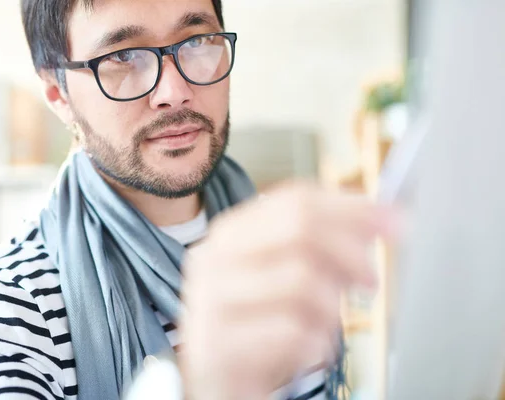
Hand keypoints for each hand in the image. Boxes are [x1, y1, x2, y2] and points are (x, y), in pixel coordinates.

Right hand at [178, 180, 397, 399]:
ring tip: (325, 326)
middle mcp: (214, 257)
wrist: (215, 381)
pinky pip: (293, 332)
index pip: (296, 199)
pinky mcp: (218, 343)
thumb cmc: (255, 325)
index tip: (393, 221)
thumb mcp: (284, 277)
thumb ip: (320, 246)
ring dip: (330, 310)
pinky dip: (315, 344)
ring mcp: (211, 299)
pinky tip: (308, 350)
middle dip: (350, 253)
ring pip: (302, 280)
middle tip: (370, 280)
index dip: (352, 208)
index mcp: (231, 232)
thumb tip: (381, 217)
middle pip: (300, 229)